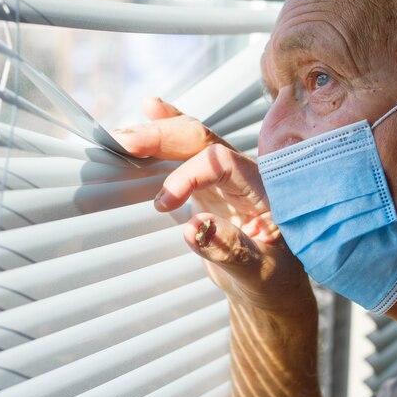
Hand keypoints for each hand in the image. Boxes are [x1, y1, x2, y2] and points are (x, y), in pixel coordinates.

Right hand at [114, 97, 321, 396]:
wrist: (271, 285)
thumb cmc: (272, 279)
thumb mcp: (257, 272)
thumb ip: (228, 250)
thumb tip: (193, 228)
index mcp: (263, 190)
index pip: (224, 163)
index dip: (189, 175)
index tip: (162, 202)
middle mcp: (244, 176)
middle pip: (205, 141)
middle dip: (165, 136)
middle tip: (126, 142)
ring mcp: (225, 179)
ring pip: (192, 142)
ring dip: (158, 133)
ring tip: (123, 134)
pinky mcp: (209, 187)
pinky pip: (186, 155)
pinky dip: (166, 137)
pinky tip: (150, 111)